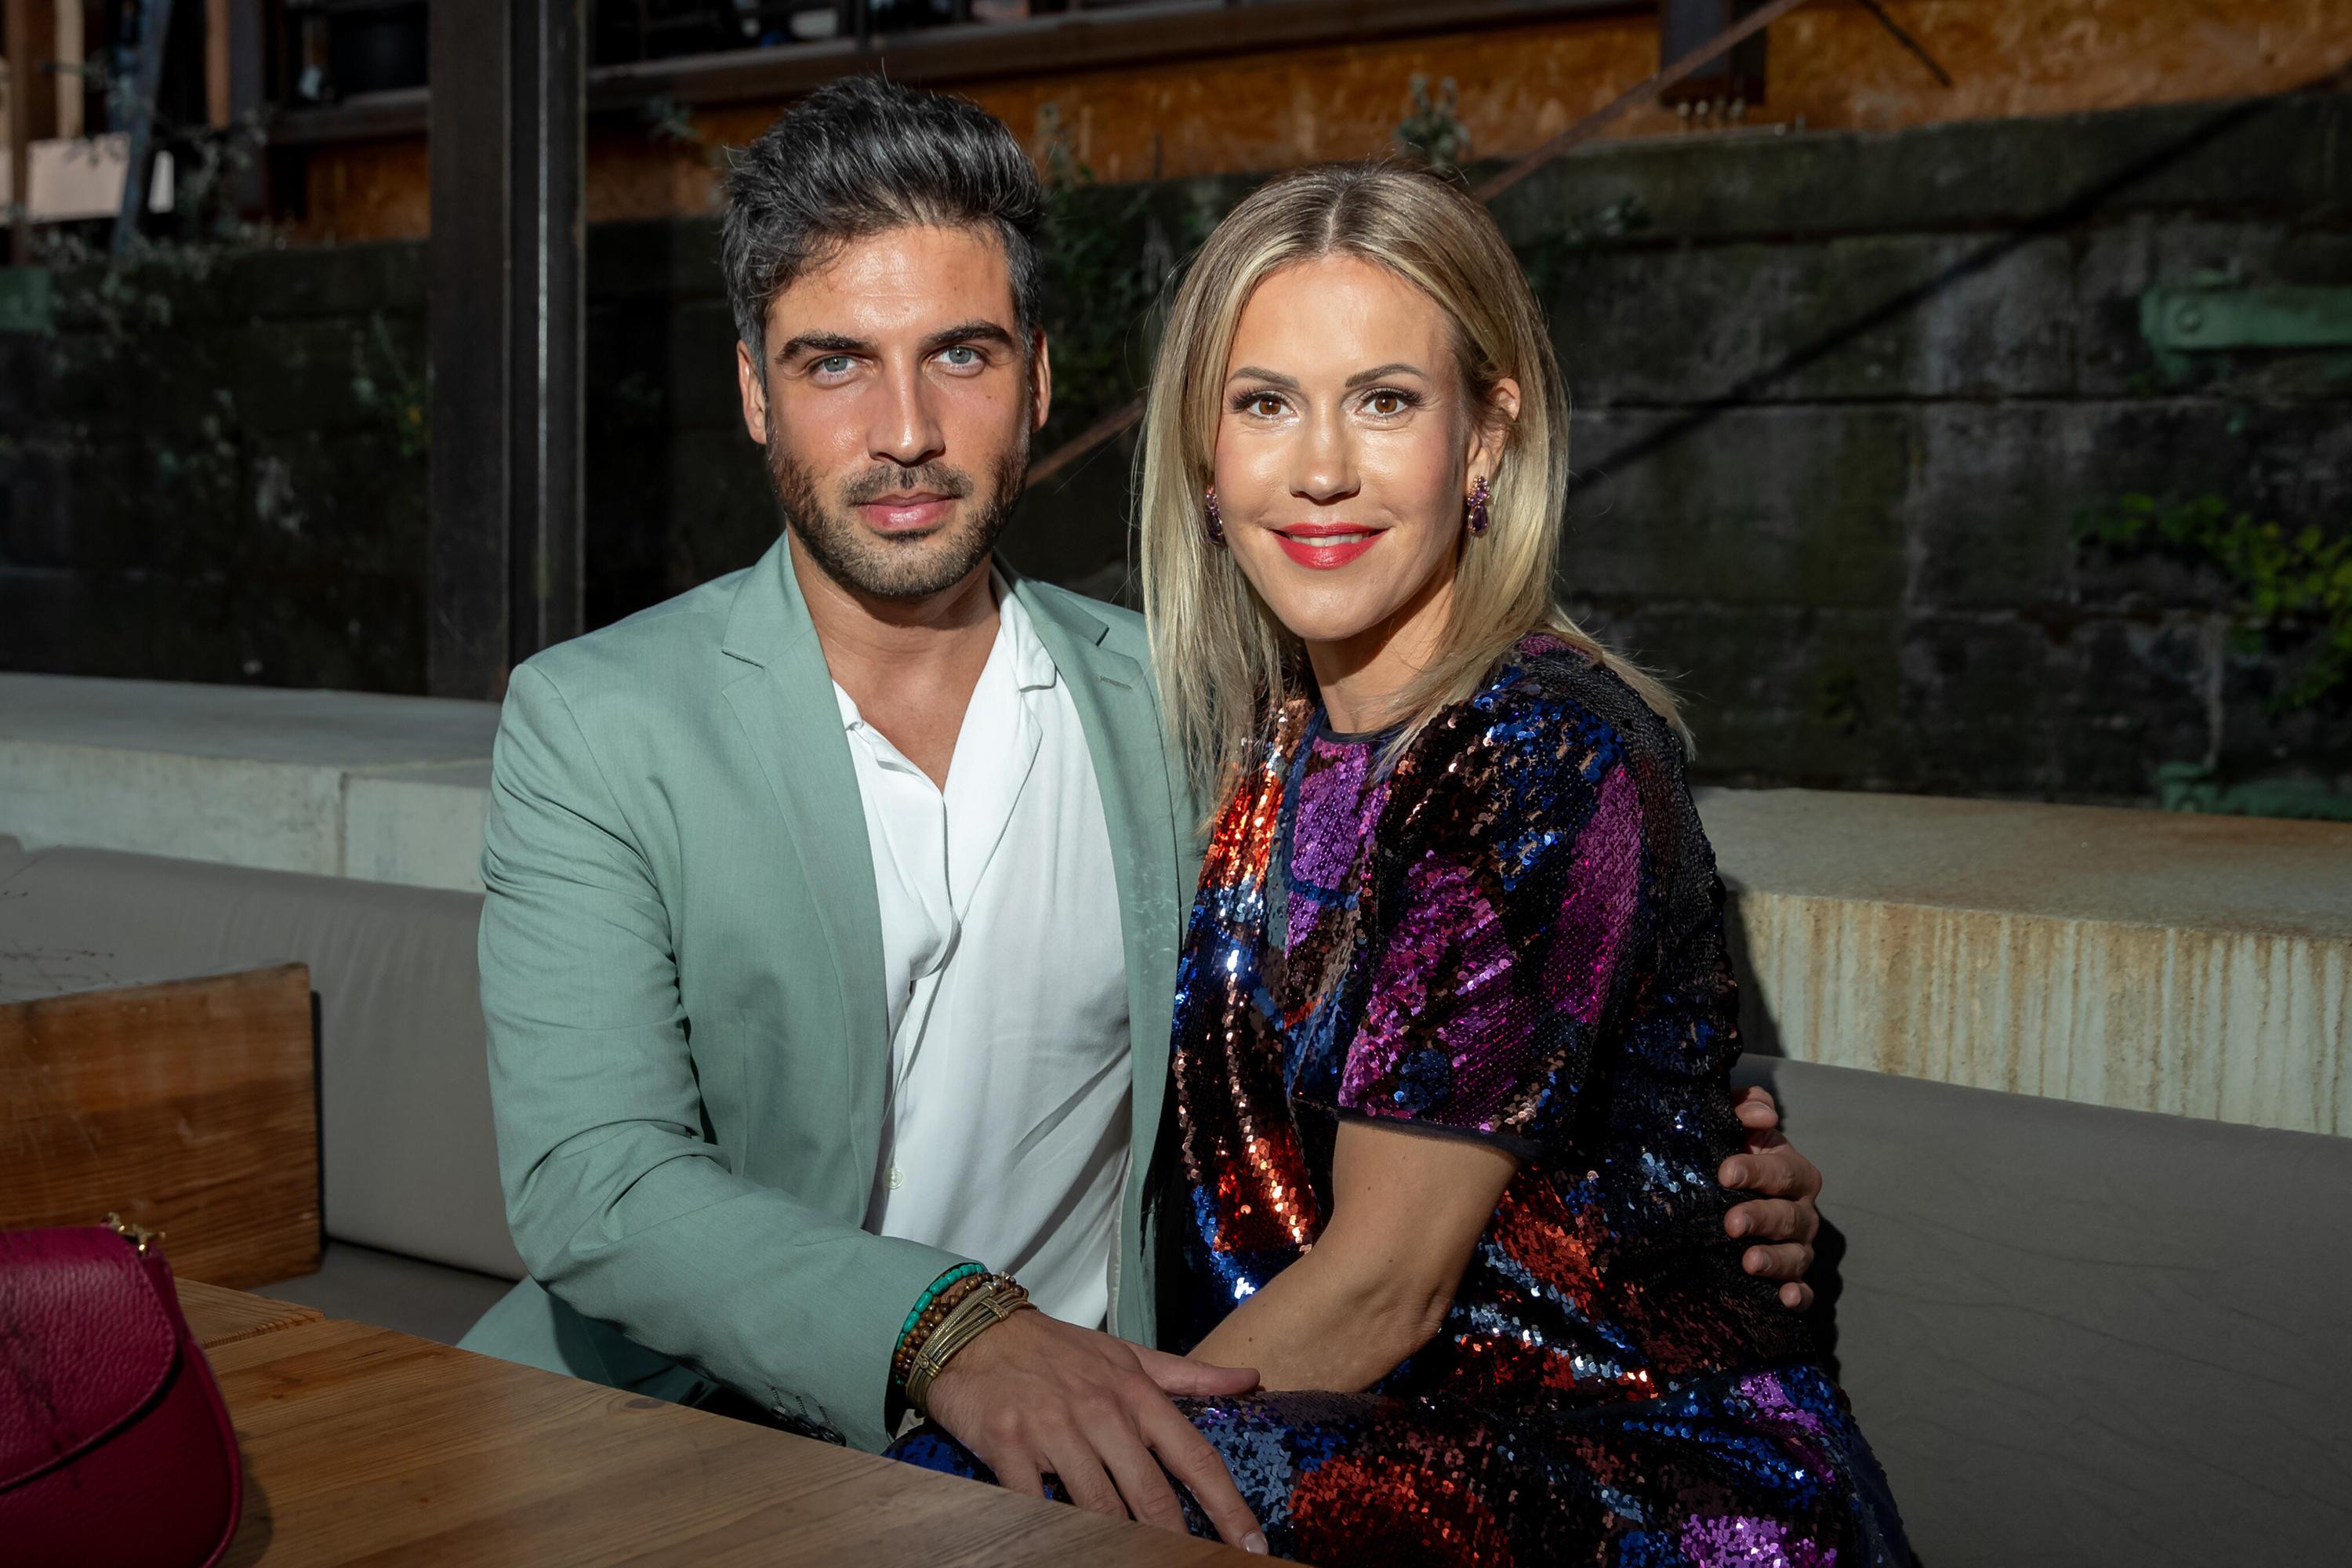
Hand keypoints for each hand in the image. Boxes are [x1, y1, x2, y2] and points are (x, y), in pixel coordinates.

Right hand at [922, 1307, 1268, 1552]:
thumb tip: (1250, 1378)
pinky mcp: (1009, 1448)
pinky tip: (1069, 1549)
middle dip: (1177, 1540)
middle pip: (1152, 1495)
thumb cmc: (1057, 1349)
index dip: (1228, 1507)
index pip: (1195, 1458)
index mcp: (1136, 1395)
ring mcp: (1054, 1432)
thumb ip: (1189, 1375)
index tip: (1252, 1545)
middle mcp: (1102, 1413)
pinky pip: (1036, 1506)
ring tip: (1138, 1563)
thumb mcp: (1127, 1355)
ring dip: (1121, 1544)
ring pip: (1100, 1508)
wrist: (975, 1330)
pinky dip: (1053, 1532)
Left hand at [1719, 1086, 1822, 1310]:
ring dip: (1776, 1260)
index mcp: (1791, 1172)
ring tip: (1750, 1263)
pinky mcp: (1789, 1277)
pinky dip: (1797, 1296)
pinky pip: (1803, 1291)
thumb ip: (1745, 1108)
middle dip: (1761, 1218)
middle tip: (1731, 1223)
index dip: (1757, 1172)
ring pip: (1797, 1255)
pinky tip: (1785, 1299)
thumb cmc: (1729, 1155)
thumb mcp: (1733, 1127)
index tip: (1725, 1173)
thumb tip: (1763, 1116)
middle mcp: (1800, 1209)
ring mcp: (1797, 1245)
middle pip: (1790, 1215)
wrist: (1720, 1193)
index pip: (1783, 1171)